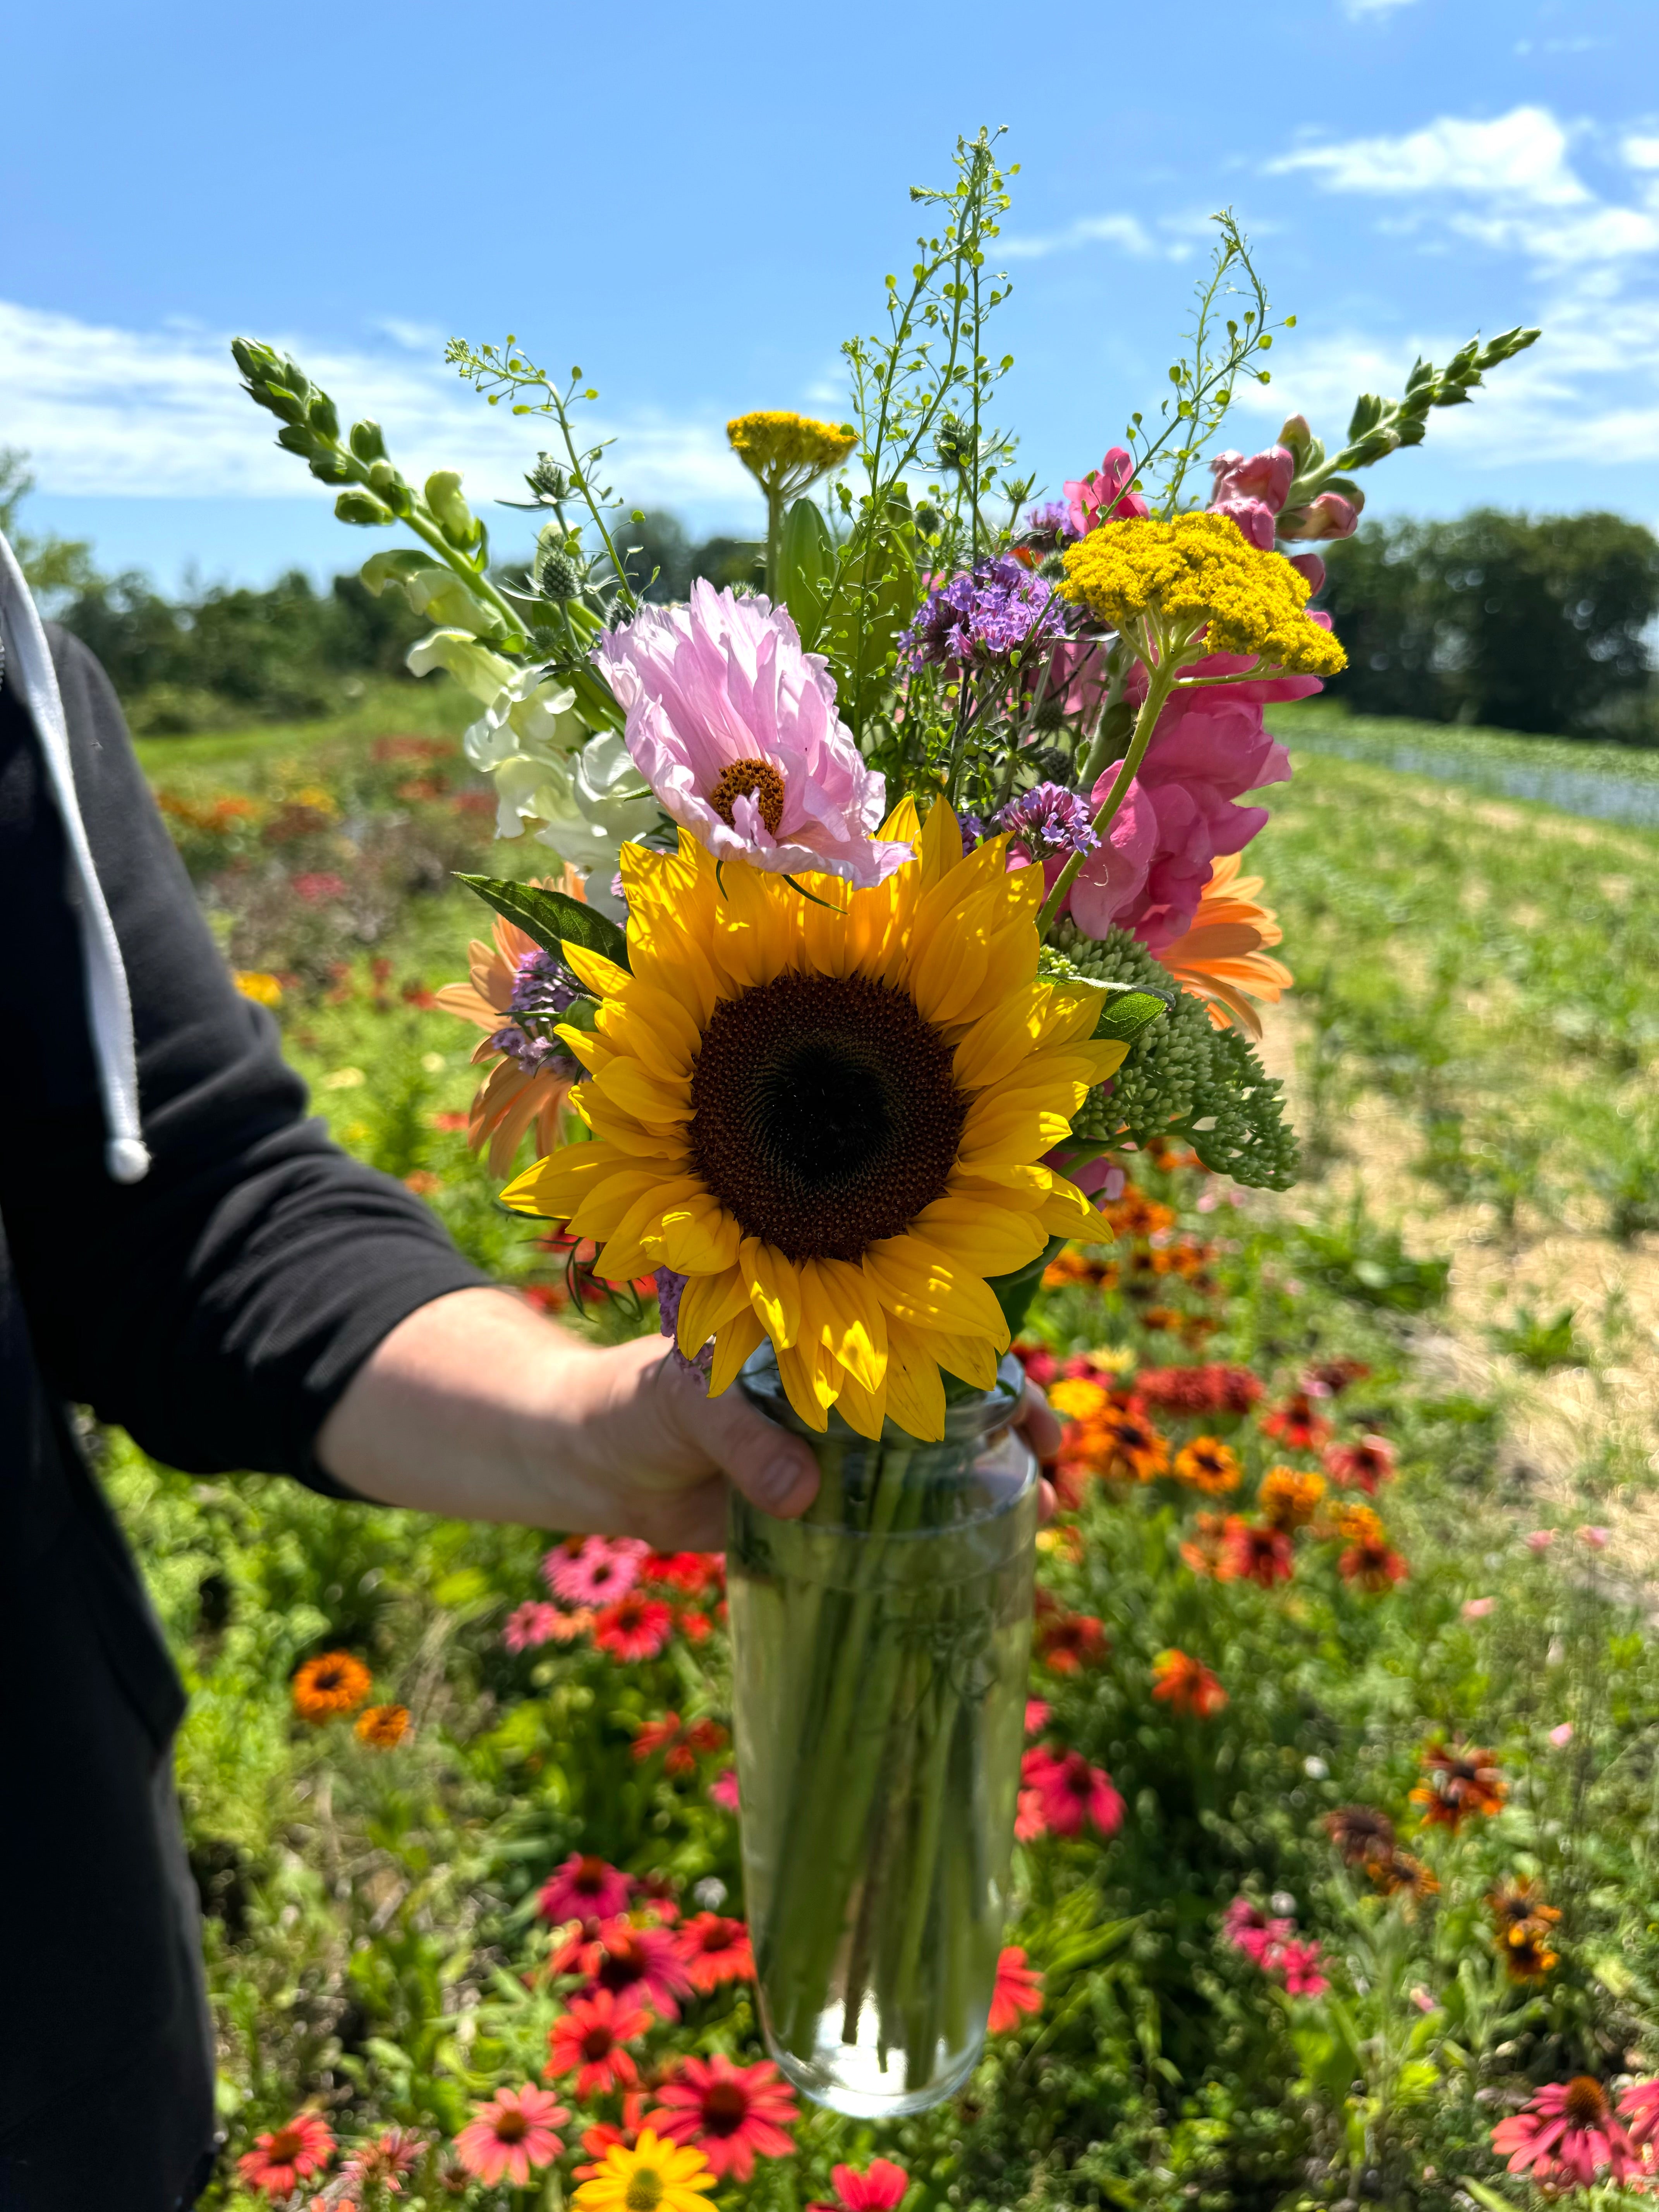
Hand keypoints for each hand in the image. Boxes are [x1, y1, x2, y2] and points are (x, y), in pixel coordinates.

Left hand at [318, 1288, 1058, 1550]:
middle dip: (1020, 1426)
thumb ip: (739, 1439)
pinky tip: (988, 1563)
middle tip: (1058, 1470)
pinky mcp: (825, 1518)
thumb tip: (803, 1494)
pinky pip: (896, 1528)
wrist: (590, 1463)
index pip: (929, 1334)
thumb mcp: (684, 1399)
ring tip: (1046, 1516)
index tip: (1035, 1400)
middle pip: (956, 1399)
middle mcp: (848, 1394)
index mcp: (826, 1342)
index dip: (992, 1361)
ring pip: (941, 1464)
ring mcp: (843, 1457)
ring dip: (999, 1484)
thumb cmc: (636, 1401)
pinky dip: (945, 1540)